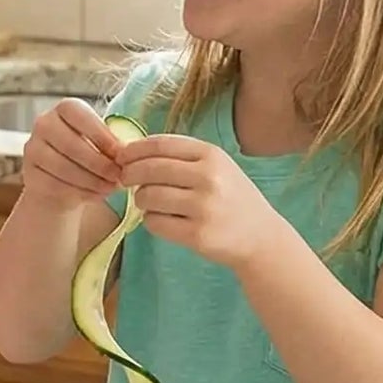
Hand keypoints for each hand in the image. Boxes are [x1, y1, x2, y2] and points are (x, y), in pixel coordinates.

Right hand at [21, 99, 128, 211]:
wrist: (64, 183)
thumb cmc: (89, 157)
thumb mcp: (101, 144)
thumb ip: (110, 144)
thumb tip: (125, 153)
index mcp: (64, 109)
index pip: (78, 114)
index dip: (100, 134)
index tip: (120, 154)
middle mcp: (43, 124)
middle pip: (70, 143)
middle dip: (98, 162)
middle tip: (118, 176)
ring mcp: (32, 149)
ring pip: (62, 166)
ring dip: (91, 180)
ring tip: (109, 187)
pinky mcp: (29, 174)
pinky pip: (55, 184)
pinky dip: (79, 192)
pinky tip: (95, 195)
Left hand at [118, 134, 283, 269]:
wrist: (261, 237)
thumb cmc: (231, 198)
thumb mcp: (216, 167)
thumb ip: (180, 157)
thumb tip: (131, 152)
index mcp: (211, 155)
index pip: (159, 145)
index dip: (133, 150)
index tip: (121, 157)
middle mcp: (209, 178)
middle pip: (149, 169)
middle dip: (129, 174)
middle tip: (125, 180)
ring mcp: (204, 207)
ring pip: (148, 196)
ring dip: (141, 199)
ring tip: (150, 202)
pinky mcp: (198, 234)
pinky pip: (154, 222)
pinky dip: (151, 221)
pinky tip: (162, 220)